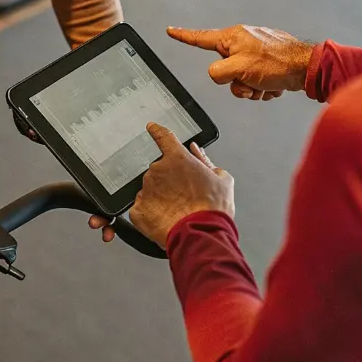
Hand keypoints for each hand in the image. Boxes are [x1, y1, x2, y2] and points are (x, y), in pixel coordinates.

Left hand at [89, 123, 234, 245]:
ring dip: (160, 197)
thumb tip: (196, 152)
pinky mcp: (138, 209)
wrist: (202, 234)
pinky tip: (165, 218)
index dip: (157, 131)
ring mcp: (146, 190)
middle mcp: (158, 170)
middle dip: (169, 181)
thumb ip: (206, 161)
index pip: (163, 137)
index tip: (151, 127)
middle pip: (159, 170)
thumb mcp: (222, 179)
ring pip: (150, 189)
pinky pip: (142, 207)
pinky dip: (152, 212)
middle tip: (184, 195)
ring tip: (177, 210)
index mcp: (177, 159)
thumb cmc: (213, 209)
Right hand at [167, 25, 314, 99]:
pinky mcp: (267, 63)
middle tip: (250, 82)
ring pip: (239, 79)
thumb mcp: (239, 69)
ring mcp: (255, 53)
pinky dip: (262, 87)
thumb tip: (219, 75)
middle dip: (236, 83)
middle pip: (223, 69)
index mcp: (232, 38)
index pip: (200, 38)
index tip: (171, 30)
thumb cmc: (277, 63)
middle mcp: (242, 42)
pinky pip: (255, 81)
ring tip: (265, 85)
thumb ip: (218, 73)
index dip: (183, 36)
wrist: (307, 68)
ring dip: (251, 88)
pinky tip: (274, 86)